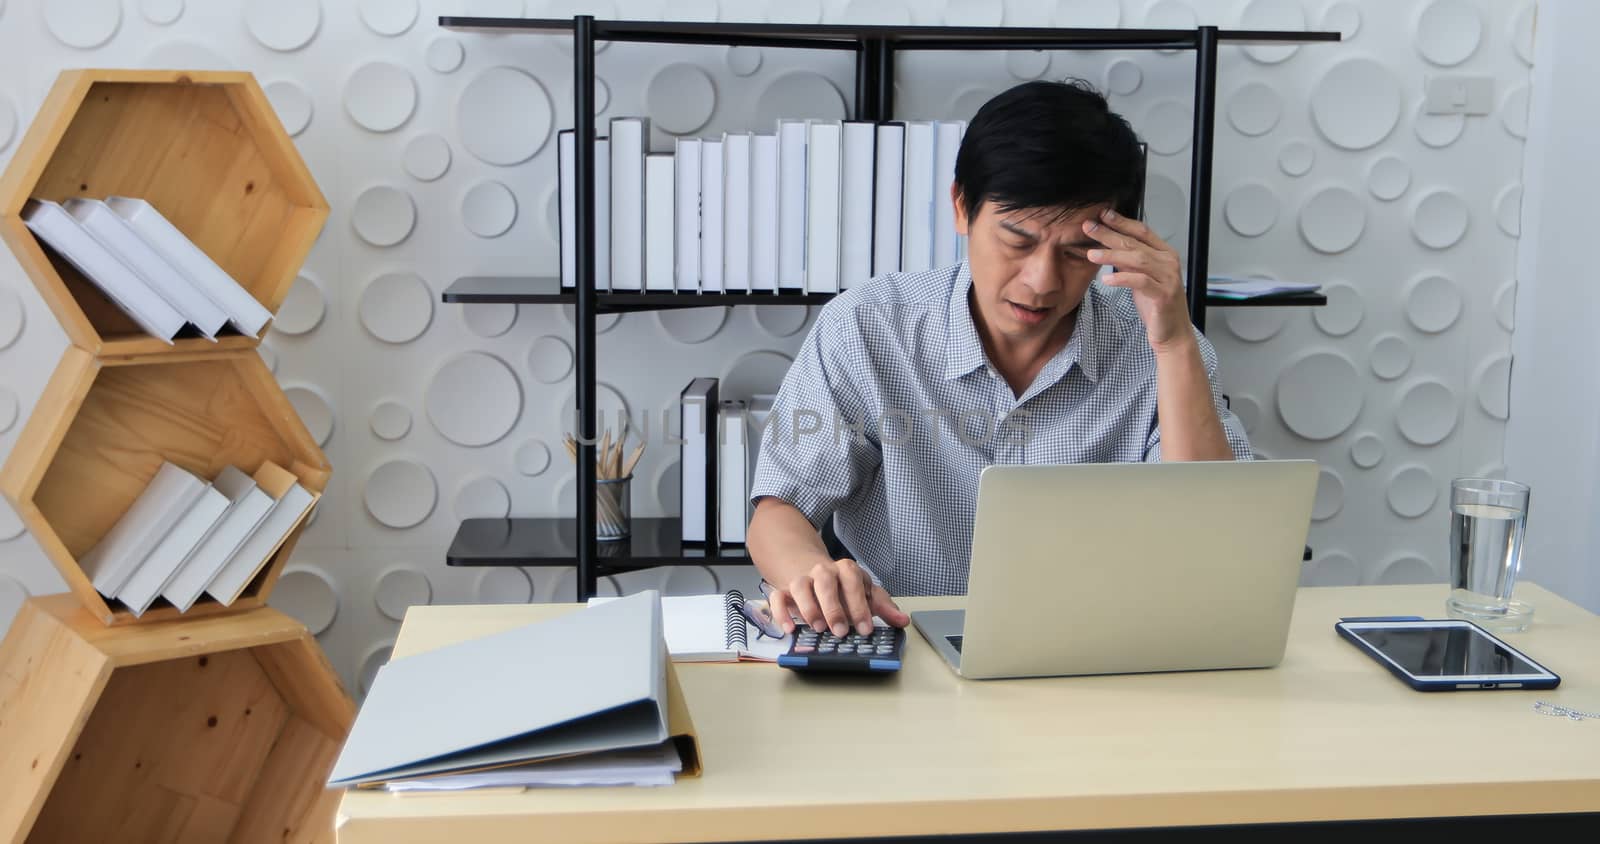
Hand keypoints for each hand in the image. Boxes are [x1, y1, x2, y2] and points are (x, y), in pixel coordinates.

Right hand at [765, 558, 909, 636]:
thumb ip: (883, 607)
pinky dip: (782, 612)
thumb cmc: (842, 587)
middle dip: (833, 607)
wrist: (809, 569)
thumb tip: (903, 621)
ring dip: (808, 607)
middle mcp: (823, 571)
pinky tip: (789, 629)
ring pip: (801, 585)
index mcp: (846, 570)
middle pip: (826, 581)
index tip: (865, 629)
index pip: (854, 582)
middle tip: (840, 631)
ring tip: (817, 628)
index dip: (859, 605)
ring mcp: (802, 579)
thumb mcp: (864, 593)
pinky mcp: (784, 590)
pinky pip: (778, 597)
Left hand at [1083, 207, 1192, 353]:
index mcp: (1165, 254)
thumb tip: (1110, 245)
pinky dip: (1122, 278)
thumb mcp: (1140, 278)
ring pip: (1137, 260)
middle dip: (1110, 234)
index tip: (1102, 214)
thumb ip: (1129, 262)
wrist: (1171, 333)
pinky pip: (1140, 282)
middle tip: (1089, 227)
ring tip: (1091, 254)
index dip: (1122, 222)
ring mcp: (1168, 278)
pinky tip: (1106, 279)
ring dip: (1111, 255)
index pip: (1142, 232)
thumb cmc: (1156, 305)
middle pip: (1135, 243)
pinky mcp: (1164, 295)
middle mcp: (1169, 262)